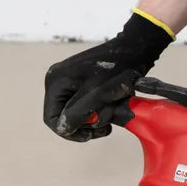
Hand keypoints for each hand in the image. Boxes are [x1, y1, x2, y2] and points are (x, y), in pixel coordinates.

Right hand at [43, 11, 173, 141]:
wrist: (135, 50)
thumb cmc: (116, 70)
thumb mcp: (96, 94)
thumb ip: (77, 113)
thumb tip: (63, 128)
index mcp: (56, 82)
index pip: (52, 118)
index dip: (70, 131)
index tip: (90, 135)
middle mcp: (59, 82)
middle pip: (65, 117)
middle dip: (86, 124)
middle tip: (106, 124)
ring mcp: (70, 82)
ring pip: (78, 113)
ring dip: (96, 118)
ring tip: (113, 112)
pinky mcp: (83, 84)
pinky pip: (86, 106)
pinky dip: (100, 111)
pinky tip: (113, 110)